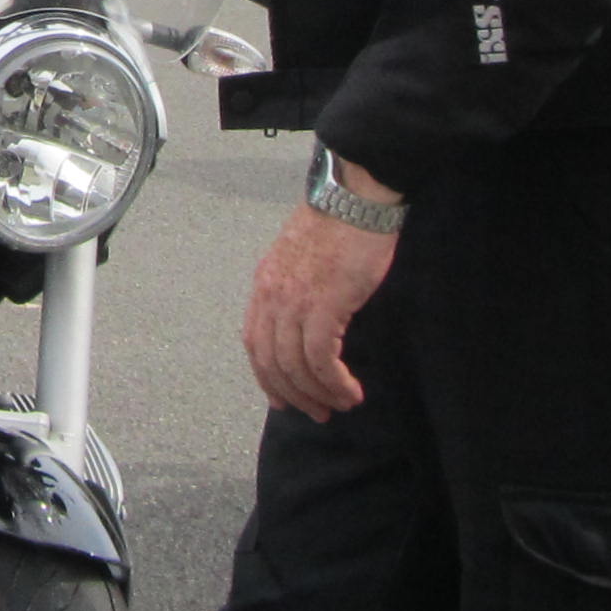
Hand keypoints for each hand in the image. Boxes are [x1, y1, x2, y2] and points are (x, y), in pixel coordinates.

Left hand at [242, 164, 400, 421]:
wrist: (355, 196)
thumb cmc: (339, 223)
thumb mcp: (304, 258)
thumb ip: (296, 289)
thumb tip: (308, 323)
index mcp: (265, 284)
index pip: (254, 344)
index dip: (268, 378)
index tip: (286, 399)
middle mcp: (272, 296)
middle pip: (271, 363)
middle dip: (294, 396)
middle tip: (318, 413)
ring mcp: (295, 301)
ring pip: (296, 367)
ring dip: (319, 395)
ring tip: (341, 405)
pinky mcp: (324, 305)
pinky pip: (321, 360)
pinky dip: (335, 384)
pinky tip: (350, 391)